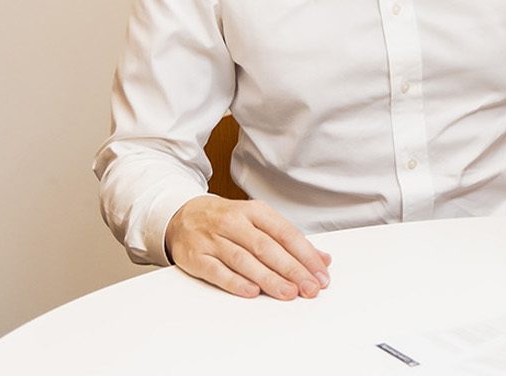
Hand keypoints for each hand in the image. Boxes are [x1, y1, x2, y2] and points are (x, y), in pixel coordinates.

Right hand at [164, 195, 332, 299]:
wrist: (182, 214)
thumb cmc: (227, 221)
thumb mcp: (259, 221)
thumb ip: (290, 241)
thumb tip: (323, 259)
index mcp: (255, 211)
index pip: (286, 233)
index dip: (306, 255)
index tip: (321, 274)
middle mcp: (234, 222)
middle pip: (267, 248)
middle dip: (292, 269)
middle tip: (310, 288)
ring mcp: (213, 239)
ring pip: (244, 260)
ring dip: (269, 278)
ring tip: (289, 293)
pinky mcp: (195, 256)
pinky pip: (217, 270)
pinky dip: (235, 282)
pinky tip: (252, 291)